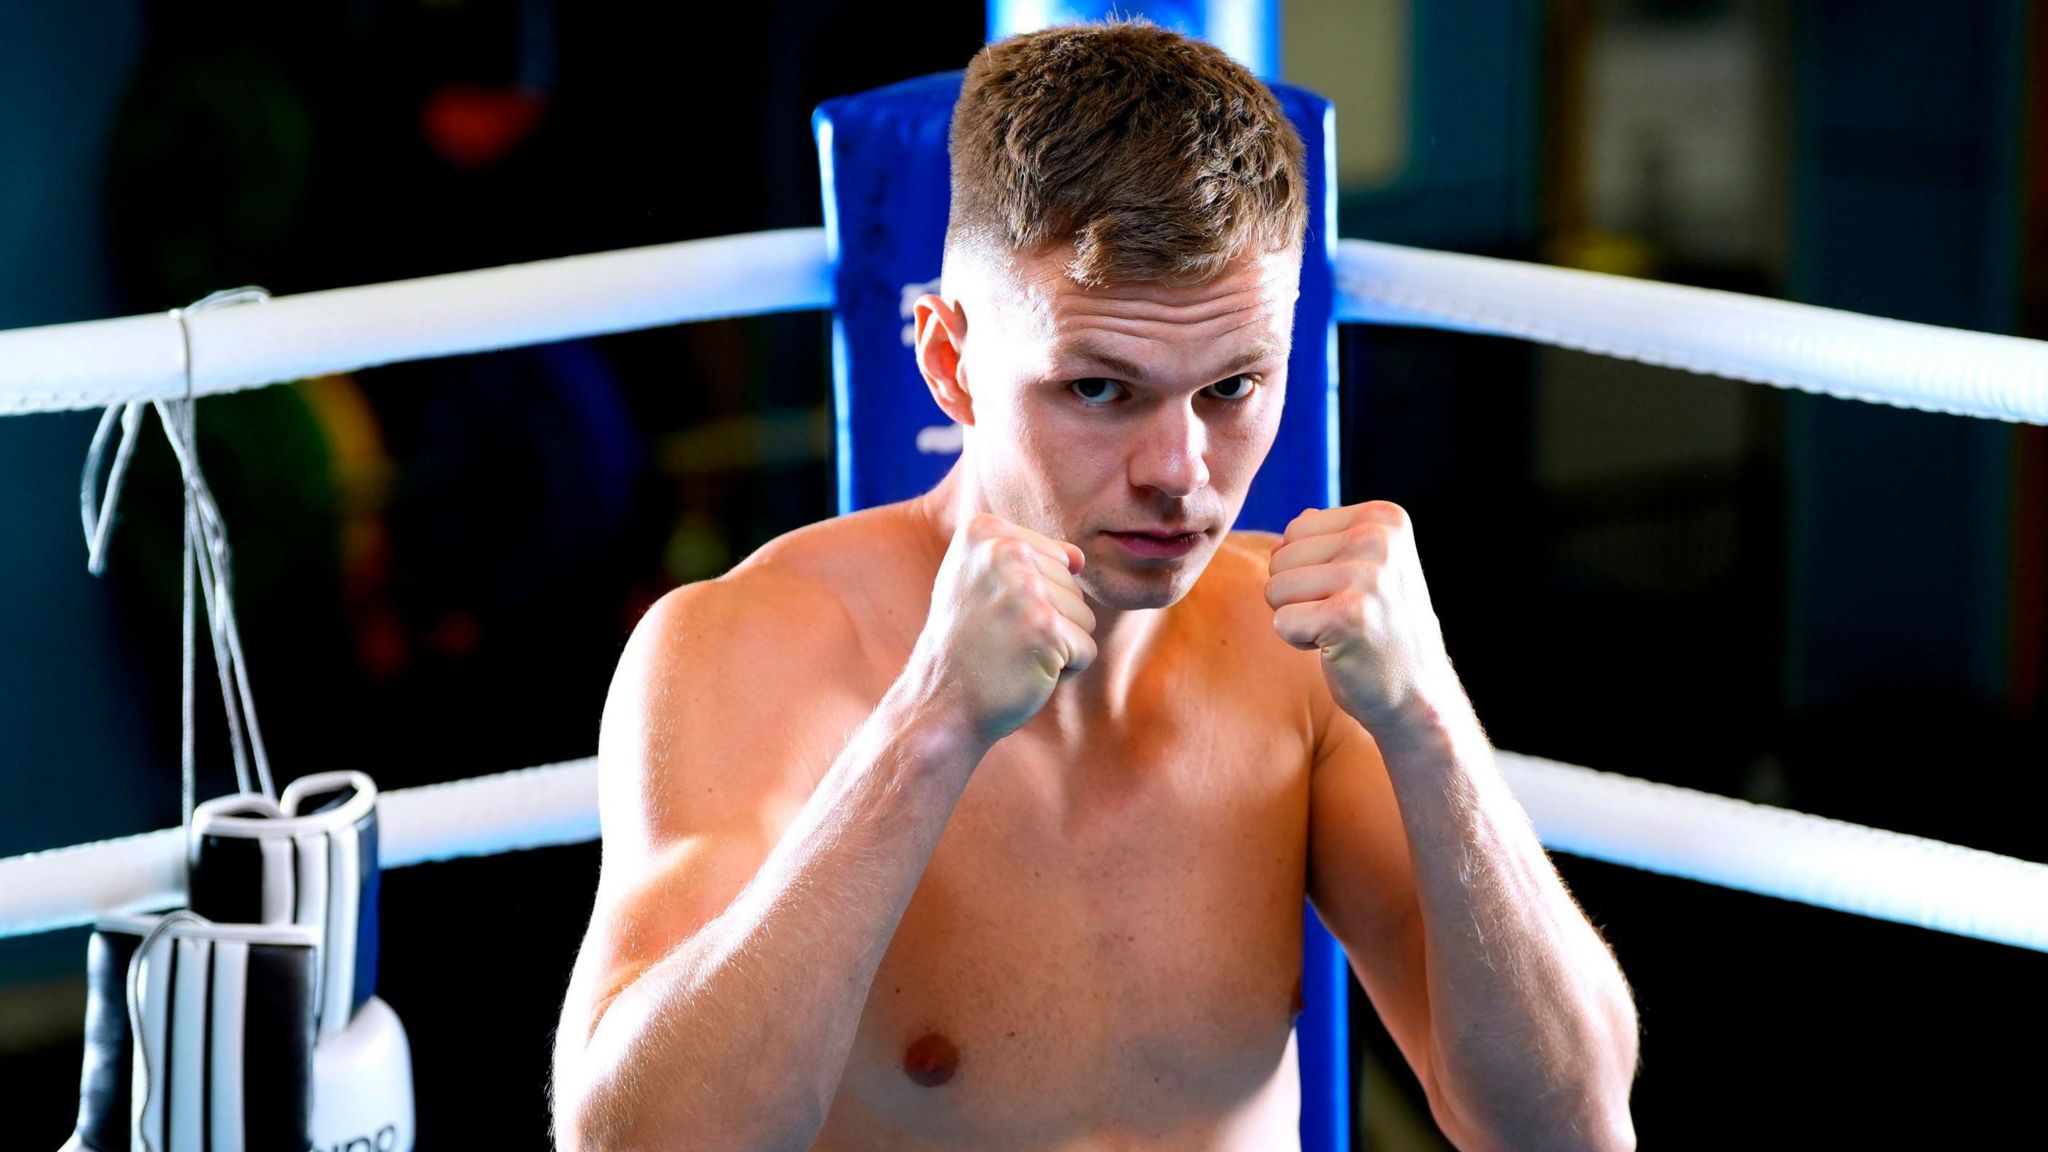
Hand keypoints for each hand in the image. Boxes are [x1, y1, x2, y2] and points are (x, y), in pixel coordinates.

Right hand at [909, 512, 1097, 744]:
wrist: (940, 703)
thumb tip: (1079, 558)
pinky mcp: (1045, 627)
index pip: (1057, 558)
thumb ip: (1024, 559)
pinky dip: (1063, 671)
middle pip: (1074, 586)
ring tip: (1011, 653)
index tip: (990, 613)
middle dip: (1048, 621)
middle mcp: (1004, 550)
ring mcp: (1025, 587)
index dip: (1033, 597)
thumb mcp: (979, 582)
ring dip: (1056, 645)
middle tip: (999, 639)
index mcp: (984, 530)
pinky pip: (1086, 649)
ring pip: (1084, 617)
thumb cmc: (966, 645)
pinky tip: (1023, 672)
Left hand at [1266, 502, 1452, 729]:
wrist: (1417, 693)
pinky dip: (1300, 642)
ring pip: (1275, 589)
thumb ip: (1332, 538)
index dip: (1310, 570)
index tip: (1353, 593)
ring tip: (1343, 630)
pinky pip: (1281, 622)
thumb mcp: (1368, 568)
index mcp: (1383, 518)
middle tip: (1346, 616)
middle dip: (1300, 595)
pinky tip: (1339, 647)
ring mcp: (1367, 576)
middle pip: (1280, 557)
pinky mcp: (1348, 616)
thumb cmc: (1380, 629)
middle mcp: (1379, 538)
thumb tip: (1295, 523)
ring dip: (1300, 618)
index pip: (1295, 529)